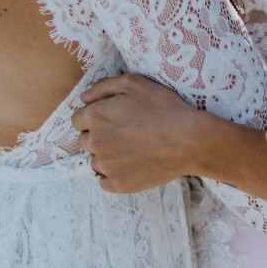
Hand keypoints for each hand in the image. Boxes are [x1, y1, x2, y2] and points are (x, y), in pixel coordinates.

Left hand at [71, 72, 208, 192]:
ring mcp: (106, 166)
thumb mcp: (134, 83)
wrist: (189, 141)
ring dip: (106, 157)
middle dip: (99, 136)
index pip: (77, 120)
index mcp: (95, 117)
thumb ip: (103, 87)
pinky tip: (130, 166)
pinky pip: (104, 182)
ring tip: (130, 150)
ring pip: (94, 162)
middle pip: (85, 141)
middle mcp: (95, 142)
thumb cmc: (163, 108)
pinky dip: (113, 176)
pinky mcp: (119, 184)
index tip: (110, 119)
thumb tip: (84, 98)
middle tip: (124, 134)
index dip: (93, 117)